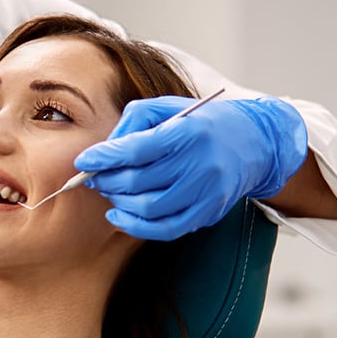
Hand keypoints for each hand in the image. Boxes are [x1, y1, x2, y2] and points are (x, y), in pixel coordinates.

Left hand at [75, 96, 306, 240]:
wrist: (253, 142)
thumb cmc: (200, 123)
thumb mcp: (167, 108)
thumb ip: (132, 122)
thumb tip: (104, 150)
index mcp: (188, 132)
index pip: (136, 149)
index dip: (104, 158)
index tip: (83, 162)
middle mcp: (200, 164)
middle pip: (138, 181)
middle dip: (107, 181)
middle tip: (95, 177)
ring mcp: (207, 192)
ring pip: (149, 208)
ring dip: (119, 203)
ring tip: (109, 192)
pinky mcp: (209, 212)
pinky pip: (166, 229)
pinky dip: (136, 227)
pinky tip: (119, 216)